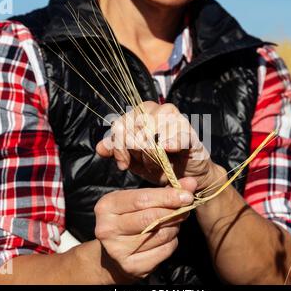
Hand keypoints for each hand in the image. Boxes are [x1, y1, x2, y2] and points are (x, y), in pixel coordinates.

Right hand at [94, 178, 196, 280]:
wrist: (112, 253)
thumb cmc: (128, 219)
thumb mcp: (137, 200)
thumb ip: (164, 191)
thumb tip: (190, 183)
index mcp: (107, 206)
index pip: (142, 200)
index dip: (167, 197)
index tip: (186, 195)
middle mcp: (108, 229)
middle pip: (151, 218)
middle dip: (174, 211)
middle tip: (186, 208)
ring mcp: (118, 250)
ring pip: (161, 234)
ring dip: (174, 227)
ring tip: (173, 222)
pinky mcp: (131, 266)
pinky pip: (164, 250)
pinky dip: (171, 242)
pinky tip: (166, 237)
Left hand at [96, 101, 215, 189]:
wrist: (186, 178)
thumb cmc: (160, 166)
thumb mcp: (134, 161)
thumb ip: (118, 151)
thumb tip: (100, 147)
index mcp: (141, 115)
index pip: (122, 122)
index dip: (118, 144)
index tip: (122, 164)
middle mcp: (158, 112)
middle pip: (135, 122)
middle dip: (133, 148)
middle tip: (136, 165)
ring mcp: (176, 120)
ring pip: (154, 125)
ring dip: (151, 149)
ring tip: (155, 163)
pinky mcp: (191, 133)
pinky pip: (178, 132)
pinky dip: (171, 140)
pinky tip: (167, 149)